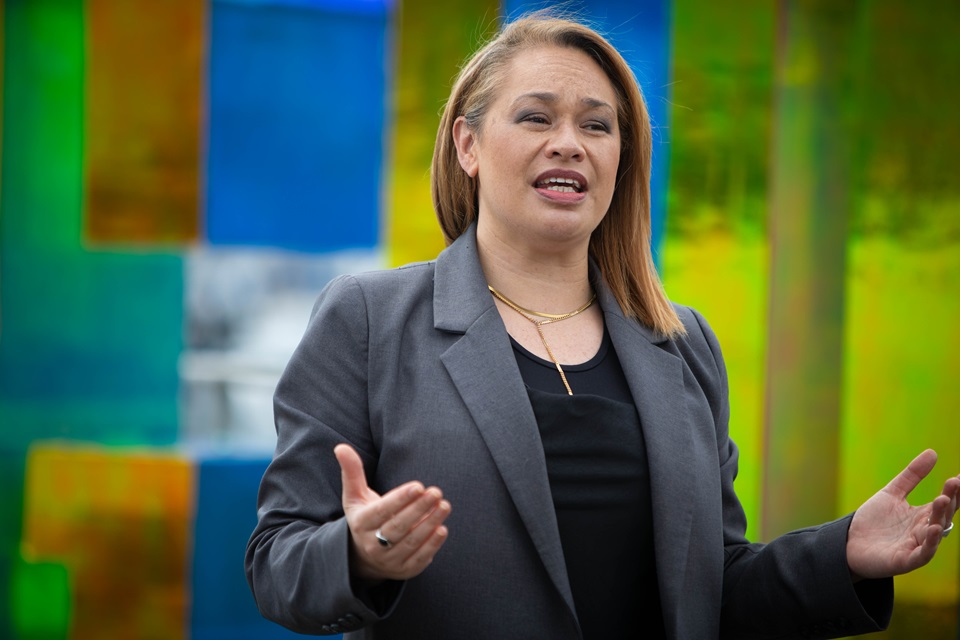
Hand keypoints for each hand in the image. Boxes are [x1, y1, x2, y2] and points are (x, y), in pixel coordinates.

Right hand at [334, 443, 450, 582]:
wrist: (364, 556)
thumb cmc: (364, 517)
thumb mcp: (354, 496)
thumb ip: (352, 472)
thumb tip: (340, 447)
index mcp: (361, 524)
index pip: (382, 511)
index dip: (400, 499)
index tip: (418, 485)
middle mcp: (373, 544)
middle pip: (398, 527)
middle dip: (419, 509)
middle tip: (436, 492)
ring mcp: (389, 560)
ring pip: (411, 542)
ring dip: (430, 524)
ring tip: (444, 506)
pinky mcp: (404, 570)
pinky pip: (420, 559)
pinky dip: (432, 545)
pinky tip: (442, 529)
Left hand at [847, 449, 958, 580]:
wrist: (849, 544)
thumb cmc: (873, 521)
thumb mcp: (892, 493)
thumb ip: (912, 476)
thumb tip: (933, 452)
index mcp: (923, 516)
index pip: (945, 502)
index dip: (954, 490)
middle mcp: (924, 531)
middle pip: (942, 515)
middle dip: (950, 500)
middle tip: (954, 482)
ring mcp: (916, 546)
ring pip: (934, 533)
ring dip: (940, 517)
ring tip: (942, 500)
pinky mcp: (906, 560)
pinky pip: (923, 553)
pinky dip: (930, 542)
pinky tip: (933, 528)